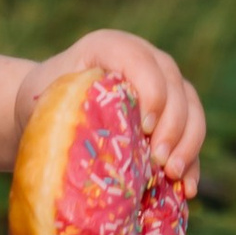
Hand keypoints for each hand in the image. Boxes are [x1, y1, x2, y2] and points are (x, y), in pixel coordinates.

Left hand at [15, 29, 205, 189]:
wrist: (45, 110)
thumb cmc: (42, 104)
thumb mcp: (46, 101)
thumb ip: (67, 112)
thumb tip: (91, 154)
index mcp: (110, 47)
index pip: (140, 61)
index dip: (152, 92)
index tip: (145, 128)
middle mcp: (143, 59)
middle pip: (174, 85)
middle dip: (174, 126)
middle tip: (161, 161)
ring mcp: (161, 84)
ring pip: (191, 106)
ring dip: (189, 142)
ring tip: (174, 175)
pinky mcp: (169, 113)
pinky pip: (192, 132)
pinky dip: (192, 159)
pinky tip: (187, 187)